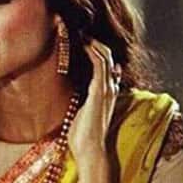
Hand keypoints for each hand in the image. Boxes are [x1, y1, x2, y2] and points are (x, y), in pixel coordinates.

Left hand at [68, 39, 120, 162]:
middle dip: (96, 43)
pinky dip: (94, 51)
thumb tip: (73, 97)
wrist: (90, 150)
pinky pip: (100, 65)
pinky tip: (85, 43)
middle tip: (81, 32)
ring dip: (94, 43)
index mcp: (106, 94)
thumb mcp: (81, 114)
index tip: (83, 41)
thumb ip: (80, 102)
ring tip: (82, 33)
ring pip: (106, 58)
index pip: (106, 66)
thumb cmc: (83, 137)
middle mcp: (110, 89)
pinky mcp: (100, 92)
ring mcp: (107, 90)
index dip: (97, 52)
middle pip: (108, 58)